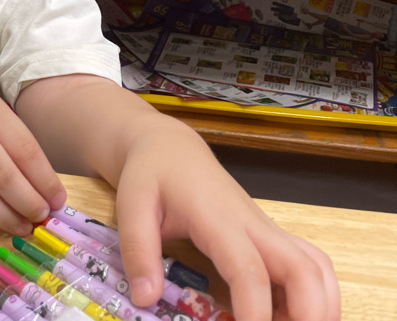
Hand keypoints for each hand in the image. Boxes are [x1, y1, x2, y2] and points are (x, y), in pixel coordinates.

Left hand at [114, 121, 339, 320]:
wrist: (171, 149)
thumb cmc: (152, 174)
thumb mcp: (132, 206)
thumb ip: (138, 251)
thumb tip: (145, 299)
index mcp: (217, 218)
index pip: (249, 268)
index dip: (255, 309)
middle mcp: (253, 225)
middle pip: (305, 270)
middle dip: (310, 314)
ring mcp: (266, 231)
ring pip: (317, 268)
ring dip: (319, 307)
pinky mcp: (270, 237)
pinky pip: (308, 266)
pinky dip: (314, 296)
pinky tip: (288, 317)